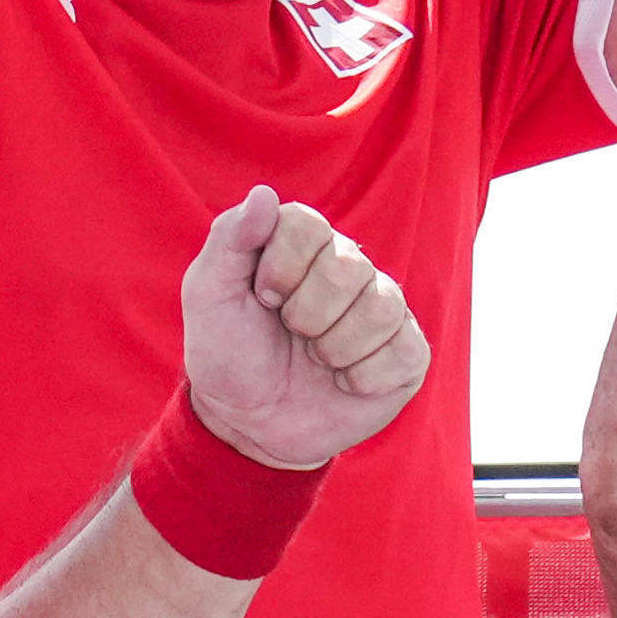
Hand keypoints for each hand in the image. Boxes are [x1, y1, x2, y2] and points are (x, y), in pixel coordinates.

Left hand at [177, 190, 427, 470]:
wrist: (249, 423)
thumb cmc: (228, 354)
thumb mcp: (209, 296)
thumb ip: (230, 240)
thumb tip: (264, 194)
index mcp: (303, 246)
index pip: (307, 224)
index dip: (280, 267)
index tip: (261, 298)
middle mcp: (351, 269)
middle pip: (348, 267)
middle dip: (304, 313)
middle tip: (290, 332)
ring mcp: (384, 308)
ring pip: (379, 309)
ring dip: (332, 348)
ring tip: (315, 358)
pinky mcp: (408, 351)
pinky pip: (401, 351)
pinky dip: (360, 377)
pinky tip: (343, 380)